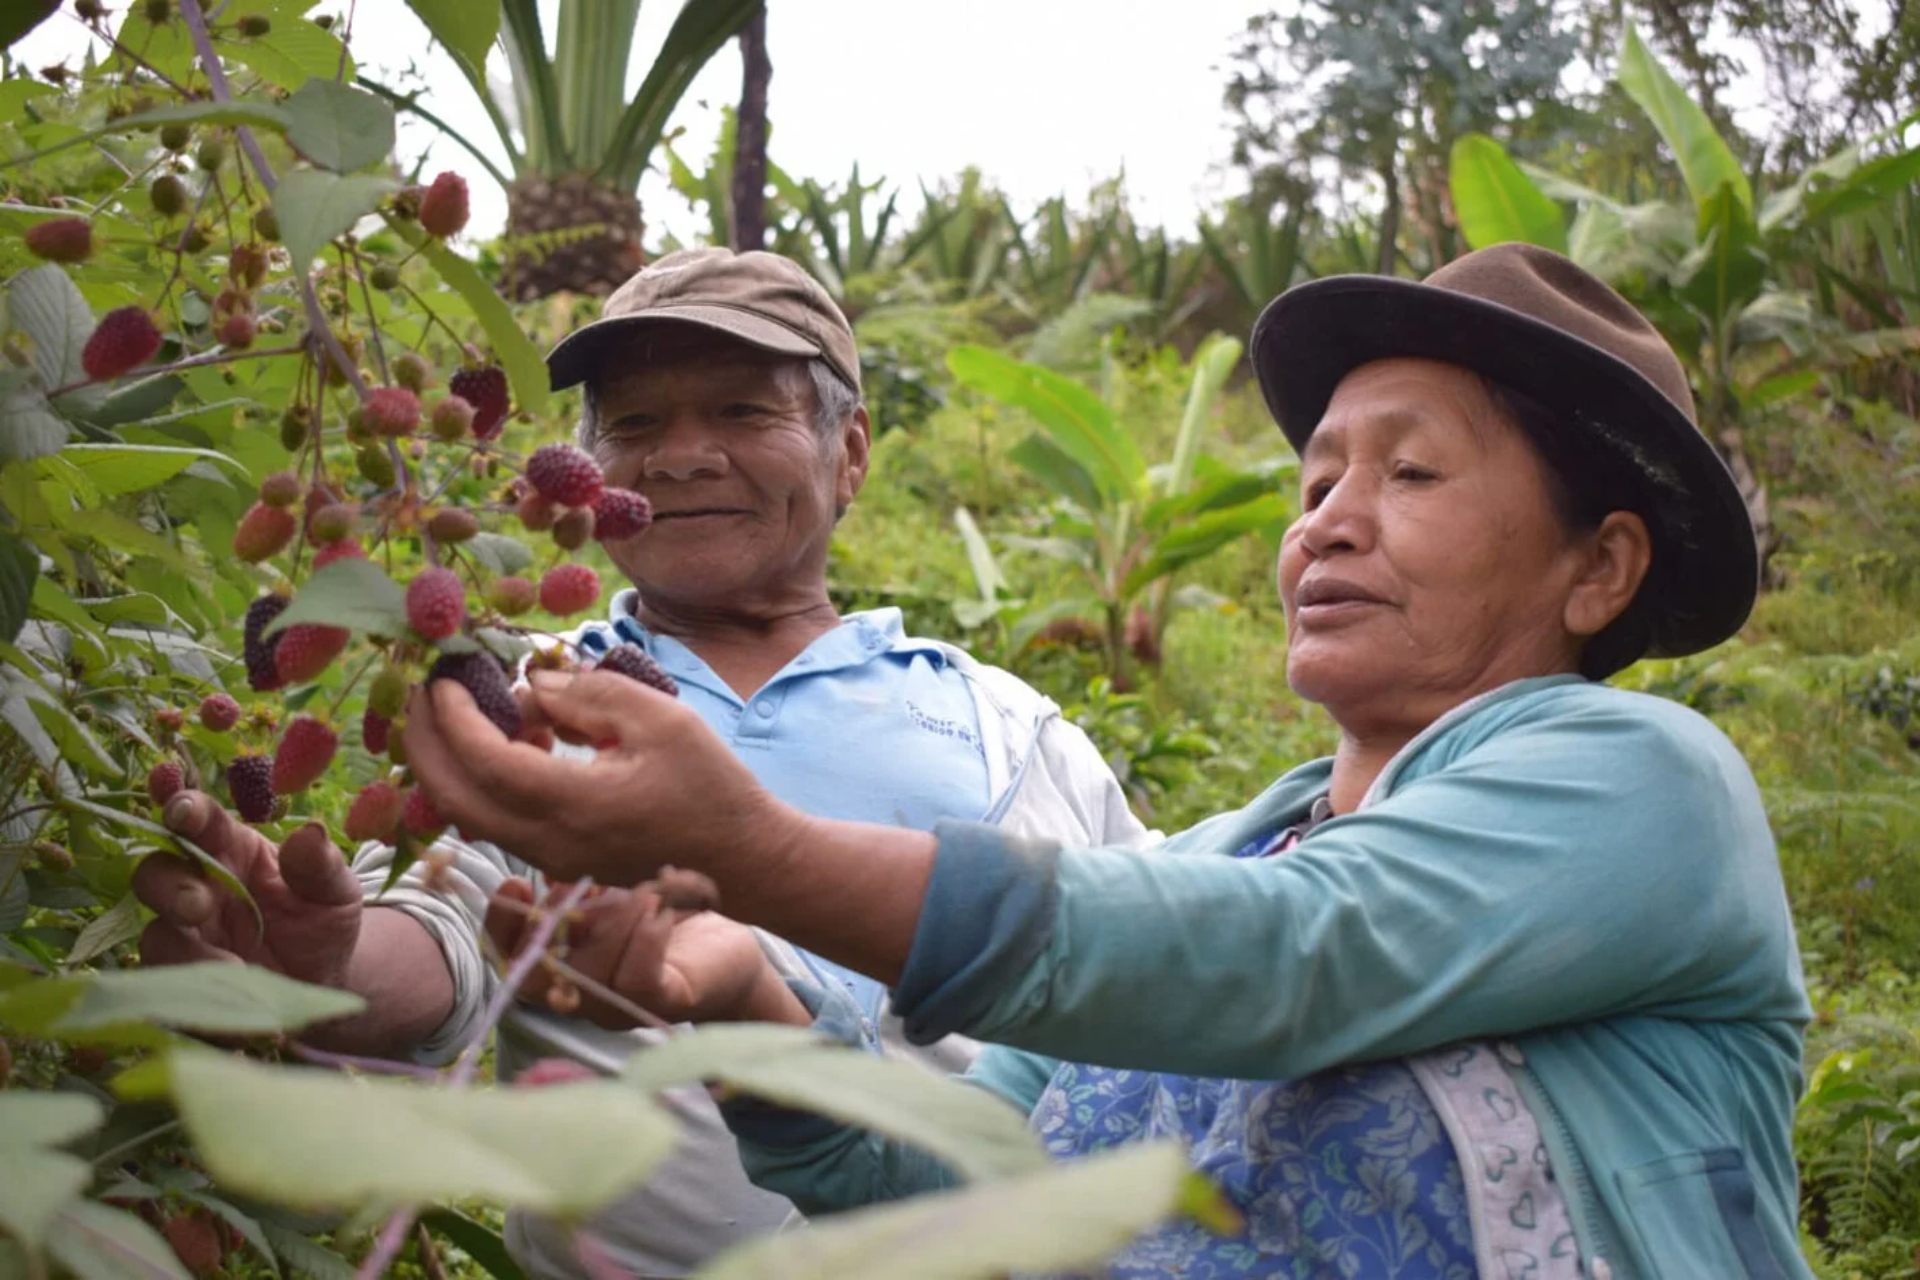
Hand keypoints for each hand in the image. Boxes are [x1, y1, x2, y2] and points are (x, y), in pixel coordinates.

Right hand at [132, 791, 361, 987]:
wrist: (323, 983)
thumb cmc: (323, 922)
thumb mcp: (336, 892)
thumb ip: (320, 864)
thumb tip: (310, 832)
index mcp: (233, 851)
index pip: (201, 822)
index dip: (185, 810)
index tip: (181, 811)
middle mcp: (198, 887)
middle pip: (154, 874)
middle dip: (169, 886)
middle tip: (200, 906)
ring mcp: (185, 937)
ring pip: (155, 934)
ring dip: (185, 951)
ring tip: (234, 969)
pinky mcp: (182, 981)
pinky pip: (168, 989)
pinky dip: (195, 999)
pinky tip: (233, 1009)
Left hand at [402, 669, 801, 887]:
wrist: (741, 857)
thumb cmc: (709, 784)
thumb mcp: (659, 719)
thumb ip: (590, 696)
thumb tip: (533, 686)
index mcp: (571, 804)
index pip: (484, 759)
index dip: (453, 715)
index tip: (447, 674)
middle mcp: (547, 841)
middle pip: (453, 797)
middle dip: (426, 741)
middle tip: (425, 691)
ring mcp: (549, 857)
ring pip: (468, 814)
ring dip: (452, 762)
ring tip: (463, 709)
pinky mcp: (557, 859)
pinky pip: (496, 821)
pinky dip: (482, 780)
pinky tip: (512, 739)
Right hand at [484, 878, 804, 1028]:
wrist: (739, 944)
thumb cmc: (671, 908)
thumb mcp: (617, 885)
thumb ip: (580, 879)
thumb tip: (549, 855)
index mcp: (566, 962)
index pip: (510, 958)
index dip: (501, 926)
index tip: (515, 882)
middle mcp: (584, 993)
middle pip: (534, 978)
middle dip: (551, 926)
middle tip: (582, 886)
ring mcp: (622, 1005)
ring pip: (591, 976)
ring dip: (612, 921)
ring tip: (641, 889)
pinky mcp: (666, 1002)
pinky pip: (639, 979)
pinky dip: (646, 936)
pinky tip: (662, 907)